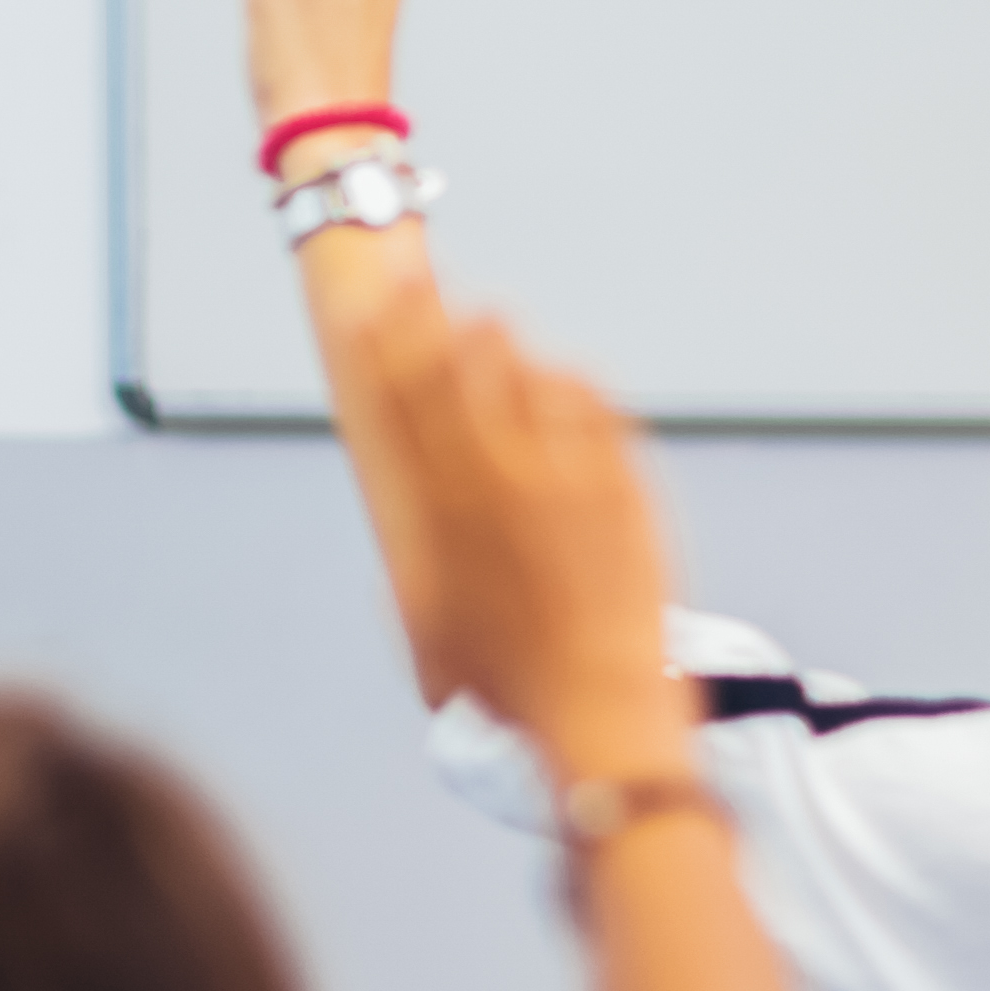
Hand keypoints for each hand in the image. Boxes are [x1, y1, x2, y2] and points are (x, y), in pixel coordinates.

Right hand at [344, 304, 688, 775]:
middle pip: (454, 375)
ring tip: (488, 314)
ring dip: (501, 342)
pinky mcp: (620, 488)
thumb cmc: (511, 686)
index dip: (382, 349)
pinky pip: (593, 411)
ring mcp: (562, 479)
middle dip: (428, 319)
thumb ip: (419, 559)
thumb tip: (415, 527)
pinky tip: (564, 368)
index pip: (400, 406)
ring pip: (525, 379)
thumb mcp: (432, 626)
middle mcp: (495, 484)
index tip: (369, 307)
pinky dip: (572, 384)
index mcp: (440, 515)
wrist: (597, 713)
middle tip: (419, 278)